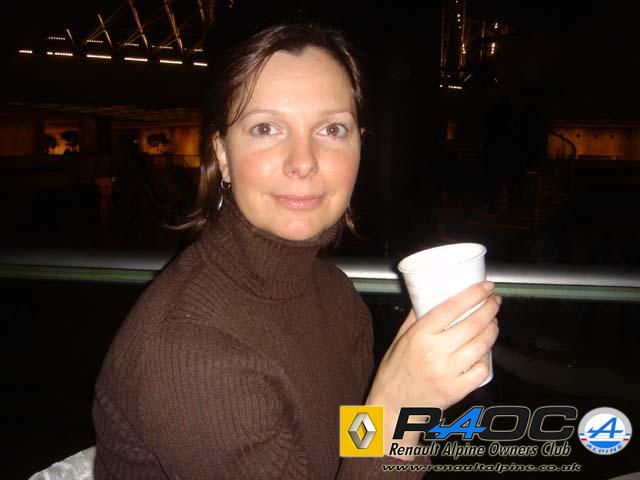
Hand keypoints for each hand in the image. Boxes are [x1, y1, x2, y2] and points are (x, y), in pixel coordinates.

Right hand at [365, 281, 500, 457]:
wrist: (392, 408)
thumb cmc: (394, 373)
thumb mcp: (399, 340)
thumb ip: (415, 318)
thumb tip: (430, 297)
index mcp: (418, 336)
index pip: (451, 308)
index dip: (473, 294)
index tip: (485, 286)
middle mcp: (434, 352)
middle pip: (472, 324)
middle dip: (489, 308)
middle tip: (494, 301)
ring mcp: (447, 372)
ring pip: (482, 345)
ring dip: (493, 329)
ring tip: (493, 322)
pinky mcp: (456, 390)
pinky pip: (482, 370)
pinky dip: (488, 358)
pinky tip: (485, 351)